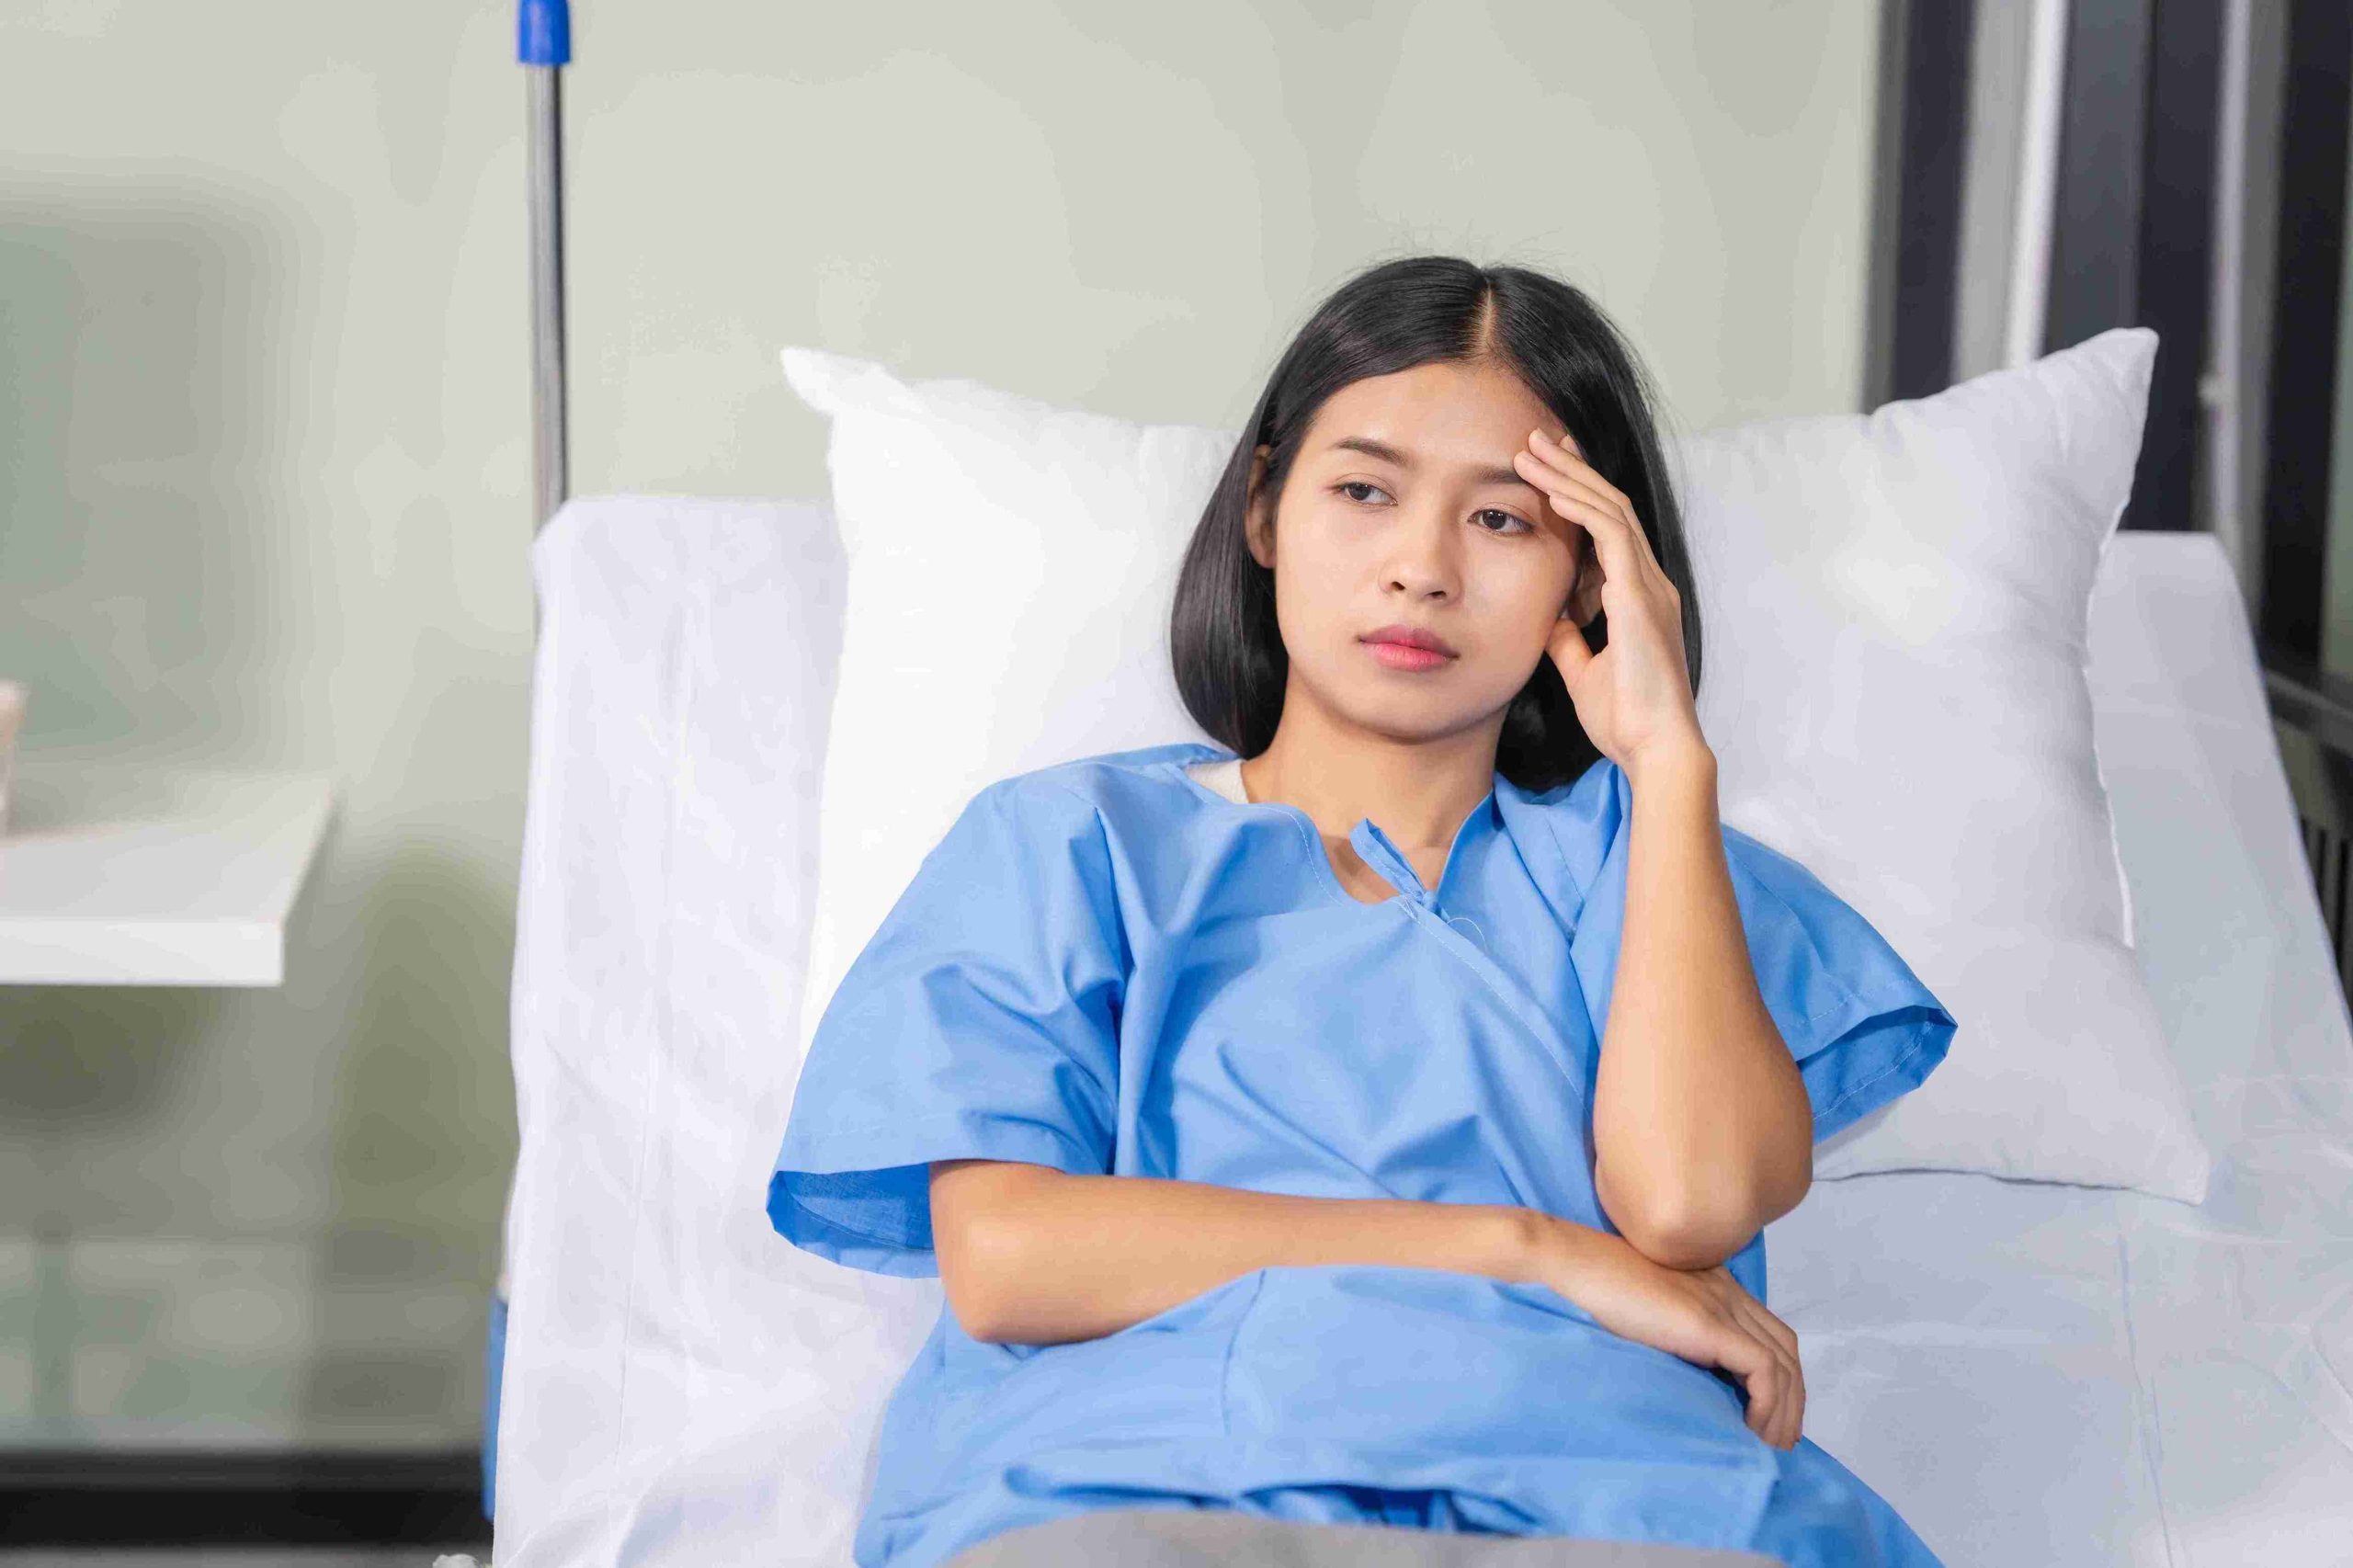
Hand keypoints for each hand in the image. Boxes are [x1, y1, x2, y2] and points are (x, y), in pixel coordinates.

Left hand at [1512, 429, 1704, 775]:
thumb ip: (1569, 640)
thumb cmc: (1627, 720)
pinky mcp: (1640, 597)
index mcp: (1640, 598)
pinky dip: (1579, 507)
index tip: (1547, 470)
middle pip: (1611, 506)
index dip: (1579, 495)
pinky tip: (1550, 489)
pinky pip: (1610, 535)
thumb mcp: (1583, 671)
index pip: (1609, 530)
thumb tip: (1549, 617)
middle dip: (1573, 470)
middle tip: (1537, 439)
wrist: (1656, 749)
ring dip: (1569, 476)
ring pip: (1610, 509)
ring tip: (1532, 450)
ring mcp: (1649, 586)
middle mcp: (1650, 583)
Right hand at [1535, 1218, 1805, 1450]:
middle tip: (1779, 1441)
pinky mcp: (1709, 1324)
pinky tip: (1748, 1428)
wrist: (1572, 1267)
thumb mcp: (1647, 1316)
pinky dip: (1767, 1405)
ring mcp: (1721, 1305)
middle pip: (1786, 1349)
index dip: (1780, 1379)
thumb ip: (1674, 1333)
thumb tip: (1688, 1380)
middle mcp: (1727, 1292)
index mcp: (1715, 1286)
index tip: (1768, 1419)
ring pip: (1783, 1362)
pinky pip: (1763, 1370)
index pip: (1770, 1334)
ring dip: (1784, 1410)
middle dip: (1792, 1399)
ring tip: (1767, 1446)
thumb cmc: (1592, 1292)